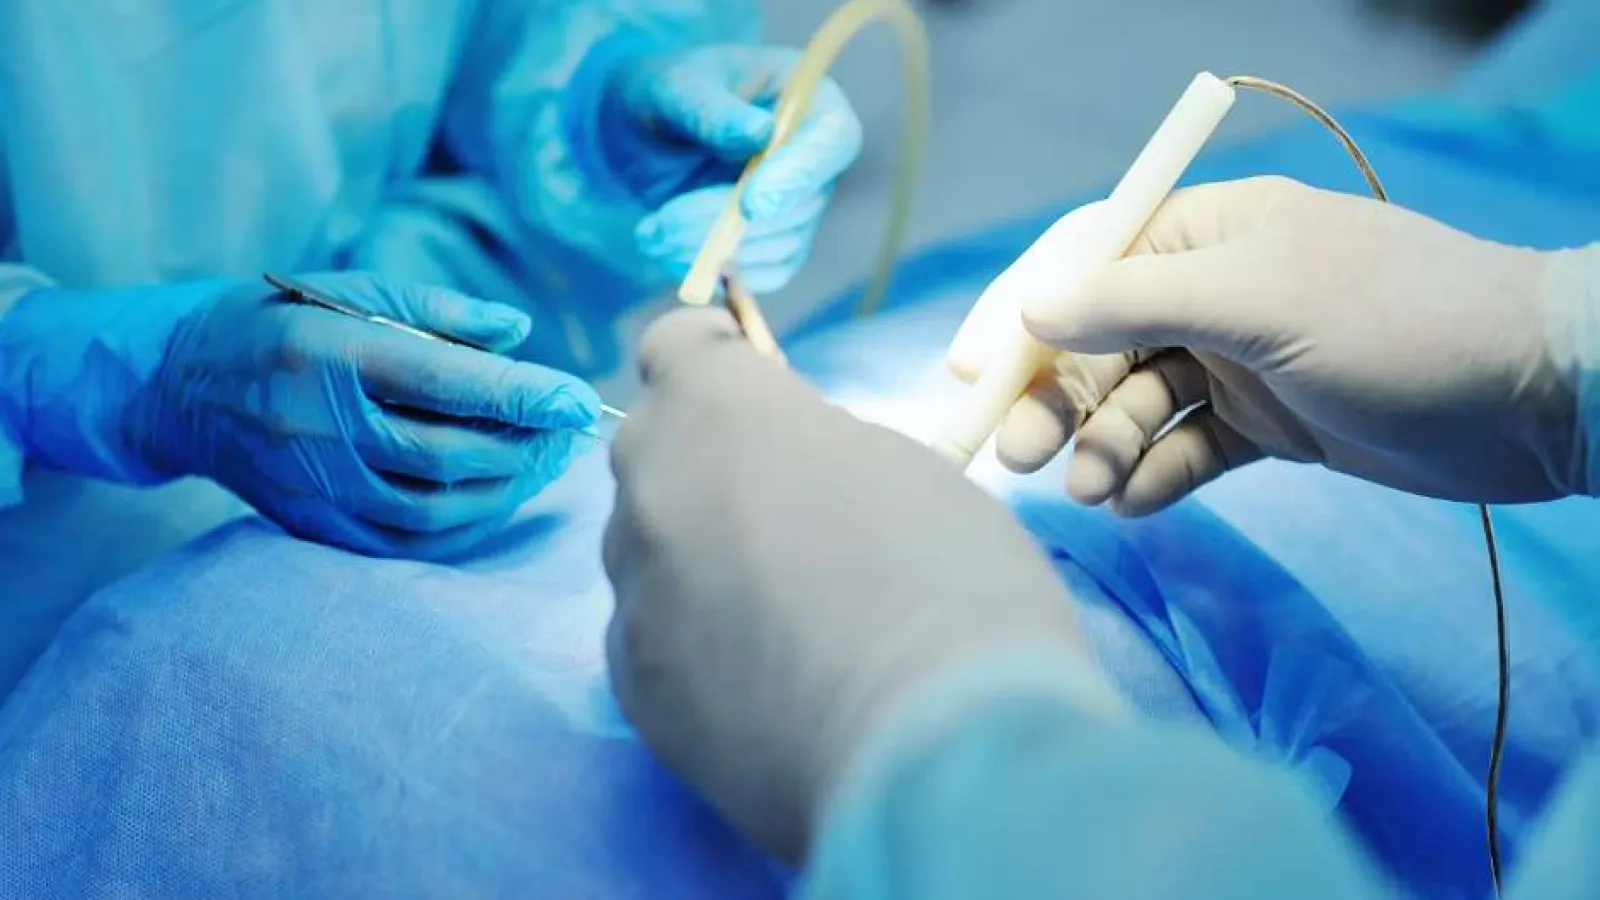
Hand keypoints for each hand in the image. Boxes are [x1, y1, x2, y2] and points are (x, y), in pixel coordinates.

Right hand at [127, 273, 599, 557]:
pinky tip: (493, 500)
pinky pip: (402, 542)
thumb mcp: (352, 289)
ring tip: (541, 465)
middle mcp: (321, 425)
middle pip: (447, 453)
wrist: (180, 385)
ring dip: (502, 491)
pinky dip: (460, 527)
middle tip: (567, 434)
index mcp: (332, 353)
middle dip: (523, 448)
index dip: (522, 395)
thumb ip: (439, 311)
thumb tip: (518, 333)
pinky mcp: (310, 522)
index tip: (578, 398)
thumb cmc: (280, 323)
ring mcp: (313, 483)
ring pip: (431, 507)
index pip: (446, 382)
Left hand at [603, 43, 862, 291]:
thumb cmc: (662, 94)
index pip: (832, 140)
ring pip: (781, 246)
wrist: (640, 133)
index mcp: (808, 98)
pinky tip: (668, 250)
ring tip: (651, 234)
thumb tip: (759, 134)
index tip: (751, 205)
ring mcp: (800, 203)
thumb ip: (710, 109)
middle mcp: (814, 155)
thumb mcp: (672, 88)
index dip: (797, 176)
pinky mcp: (777, 241)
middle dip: (731, 226)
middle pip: (802, 205)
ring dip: (715, 253)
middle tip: (662, 225)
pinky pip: (765, 272)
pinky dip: (717, 271)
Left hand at [603, 308, 1092, 861]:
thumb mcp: (908, 471)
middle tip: (781, 508)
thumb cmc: (955, 587)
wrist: (937, 752)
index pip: (674, 346)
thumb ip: (819, 449)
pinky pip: (648, 634)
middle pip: (653, 448)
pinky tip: (757, 677)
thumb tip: (789, 470)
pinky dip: (689, 638)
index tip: (747, 378)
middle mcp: (655, 490)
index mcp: (723, 412)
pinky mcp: (633, 689)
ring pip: (645, 546)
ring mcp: (634, 594)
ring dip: (692, 552)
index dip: (715, 357)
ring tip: (776, 609)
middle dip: (705, 460)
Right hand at [953, 176, 1582, 512]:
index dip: (1021, 315)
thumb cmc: (1393, 321)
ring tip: (1093, 490)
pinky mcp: (1266, 428)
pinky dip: (1155, 477)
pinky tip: (1139, 504)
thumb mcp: (1257, 298)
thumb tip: (1031, 310)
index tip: (969, 373)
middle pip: (1098, 344)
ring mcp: (1239, 363)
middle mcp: (1213, 293)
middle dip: (1055, 399)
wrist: (1528, 398)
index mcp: (1207, 233)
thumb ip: (1134, 302)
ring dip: (1105, 447)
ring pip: (1136, 406)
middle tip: (1018, 456)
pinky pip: (1184, 451)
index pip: (1085, 262)